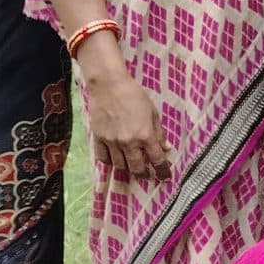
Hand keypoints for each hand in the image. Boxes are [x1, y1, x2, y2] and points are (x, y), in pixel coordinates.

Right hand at [84, 64, 171, 185]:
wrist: (108, 85)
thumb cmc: (134, 95)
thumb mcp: (153, 112)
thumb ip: (158, 132)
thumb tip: (165, 148)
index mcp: (145, 135)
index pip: (156, 160)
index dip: (162, 171)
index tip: (165, 177)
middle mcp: (128, 142)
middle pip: (137, 168)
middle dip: (144, 174)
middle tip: (148, 175)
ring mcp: (112, 141)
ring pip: (120, 166)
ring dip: (127, 169)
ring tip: (132, 167)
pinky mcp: (98, 138)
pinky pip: (103, 158)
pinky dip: (110, 162)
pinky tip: (115, 159)